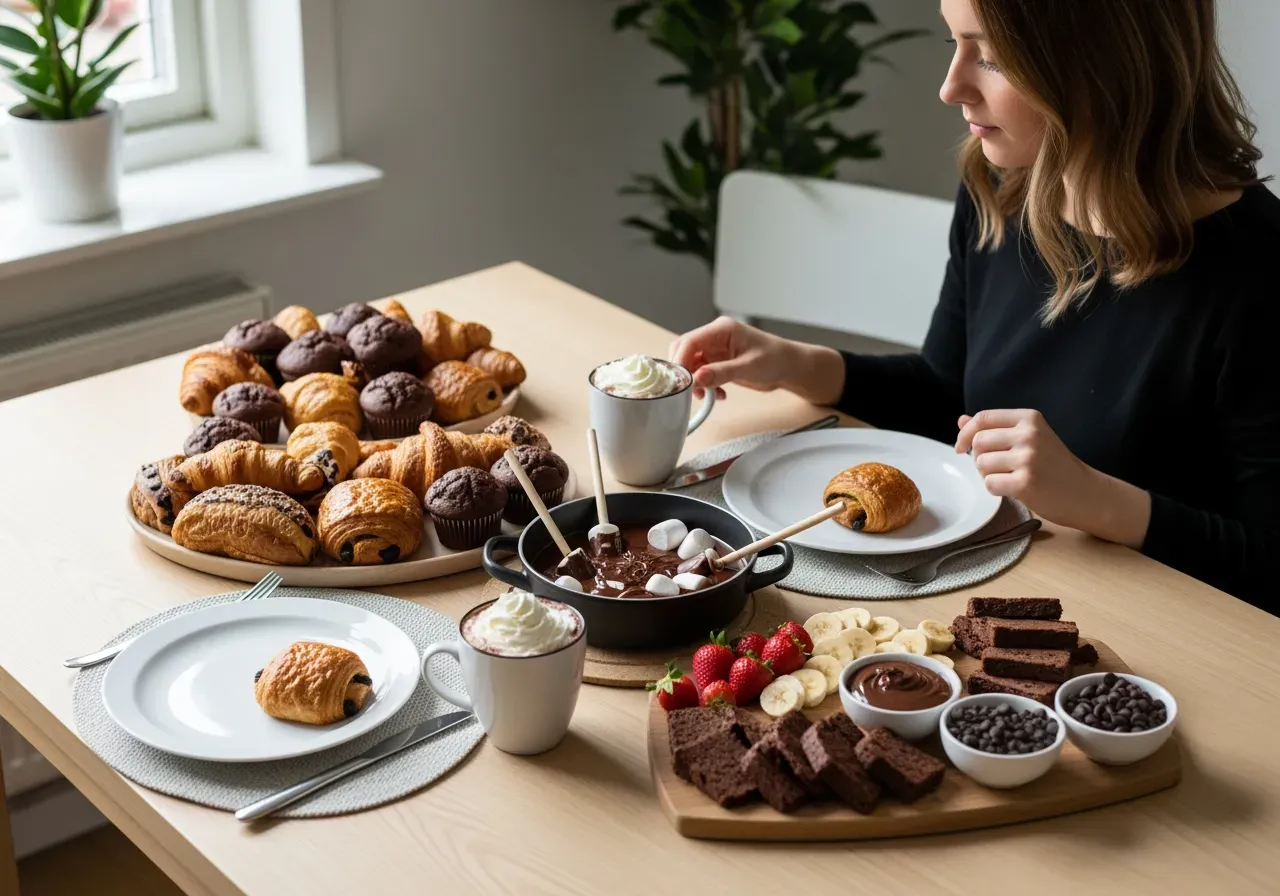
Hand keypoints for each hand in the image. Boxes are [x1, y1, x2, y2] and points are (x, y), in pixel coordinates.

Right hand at [669, 316, 844, 403]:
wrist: (790, 368)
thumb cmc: (776, 359)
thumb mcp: (750, 367)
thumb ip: (722, 372)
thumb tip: (697, 378)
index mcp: (722, 329)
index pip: (690, 341)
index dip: (680, 360)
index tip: (679, 381)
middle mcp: (715, 337)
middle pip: (685, 351)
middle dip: (685, 372)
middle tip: (690, 390)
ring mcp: (716, 350)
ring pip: (691, 364)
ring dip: (695, 381)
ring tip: (707, 395)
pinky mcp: (718, 362)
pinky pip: (701, 373)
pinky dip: (705, 386)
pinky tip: (718, 394)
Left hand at [955, 409, 1150, 546]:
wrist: (1086, 494)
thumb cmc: (1055, 467)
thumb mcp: (1029, 439)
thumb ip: (996, 429)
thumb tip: (962, 420)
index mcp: (1029, 418)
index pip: (983, 418)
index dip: (965, 433)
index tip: (961, 447)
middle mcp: (1029, 434)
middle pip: (978, 442)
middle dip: (980, 458)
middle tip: (999, 469)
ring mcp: (1028, 458)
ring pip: (981, 464)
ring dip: (988, 475)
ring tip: (1010, 478)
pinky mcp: (1025, 482)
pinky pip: (989, 484)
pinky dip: (996, 490)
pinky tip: (1014, 489)